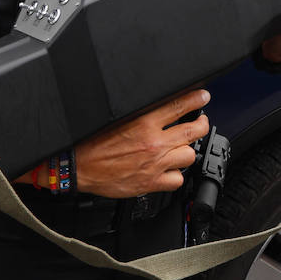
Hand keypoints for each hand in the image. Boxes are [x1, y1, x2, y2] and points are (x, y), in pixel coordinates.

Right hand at [72, 89, 209, 198]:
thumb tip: (160, 105)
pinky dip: (175, 175)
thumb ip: (142, 113)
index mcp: (144, 122)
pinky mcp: (150, 183)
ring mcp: (154, 164)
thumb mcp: (118, 117)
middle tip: (200, 122)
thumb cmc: (92, 142)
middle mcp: (153, 143)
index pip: (179, 105)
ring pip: (188, 156)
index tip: (203, 96)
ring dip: (185, 151)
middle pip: (192, 132)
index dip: (196, 99)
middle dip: (201, 124)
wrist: (78, 166)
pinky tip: (169, 169)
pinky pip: (177, 180)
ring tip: (181, 148)